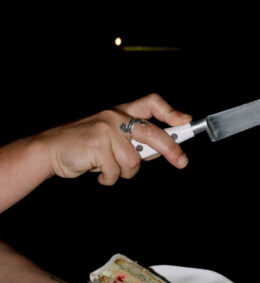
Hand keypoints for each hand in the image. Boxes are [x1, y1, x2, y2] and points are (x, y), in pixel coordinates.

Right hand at [37, 94, 192, 185]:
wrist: (50, 150)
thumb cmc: (84, 147)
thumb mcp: (111, 139)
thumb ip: (135, 142)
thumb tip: (165, 151)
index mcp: (121, 112)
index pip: (151, 103)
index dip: (171, 112)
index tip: (186, 122)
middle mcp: (115, 117)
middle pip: (153, 133)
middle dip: (171, 149)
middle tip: (182, 162)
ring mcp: (106, 130)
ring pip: (134, 162)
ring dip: (123, 173)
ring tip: (108, 169)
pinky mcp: (98, 145)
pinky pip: (117, 172)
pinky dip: (109, 179)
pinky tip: (97, 172)